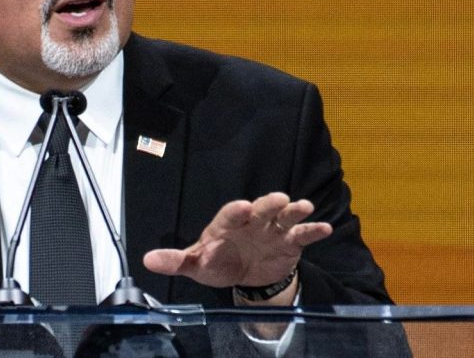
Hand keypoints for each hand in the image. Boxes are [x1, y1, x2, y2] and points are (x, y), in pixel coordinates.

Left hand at [143, 193, 331, 296]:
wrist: (246, 275)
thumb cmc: (218, 262)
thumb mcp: (197, 264)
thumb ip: (176, 261)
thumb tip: (148, 260)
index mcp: (227, 224)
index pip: (231, 214)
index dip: (236, 211)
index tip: (243, 207)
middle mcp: (252, 222)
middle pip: (261, 209)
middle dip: (268, 204)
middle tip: (278, 198)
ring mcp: (273, 231)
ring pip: (284, 217)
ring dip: (293, 211)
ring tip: (303, 206)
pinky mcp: (290, 243)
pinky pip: (303, 235)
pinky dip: (313, 231)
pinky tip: (324, 229)